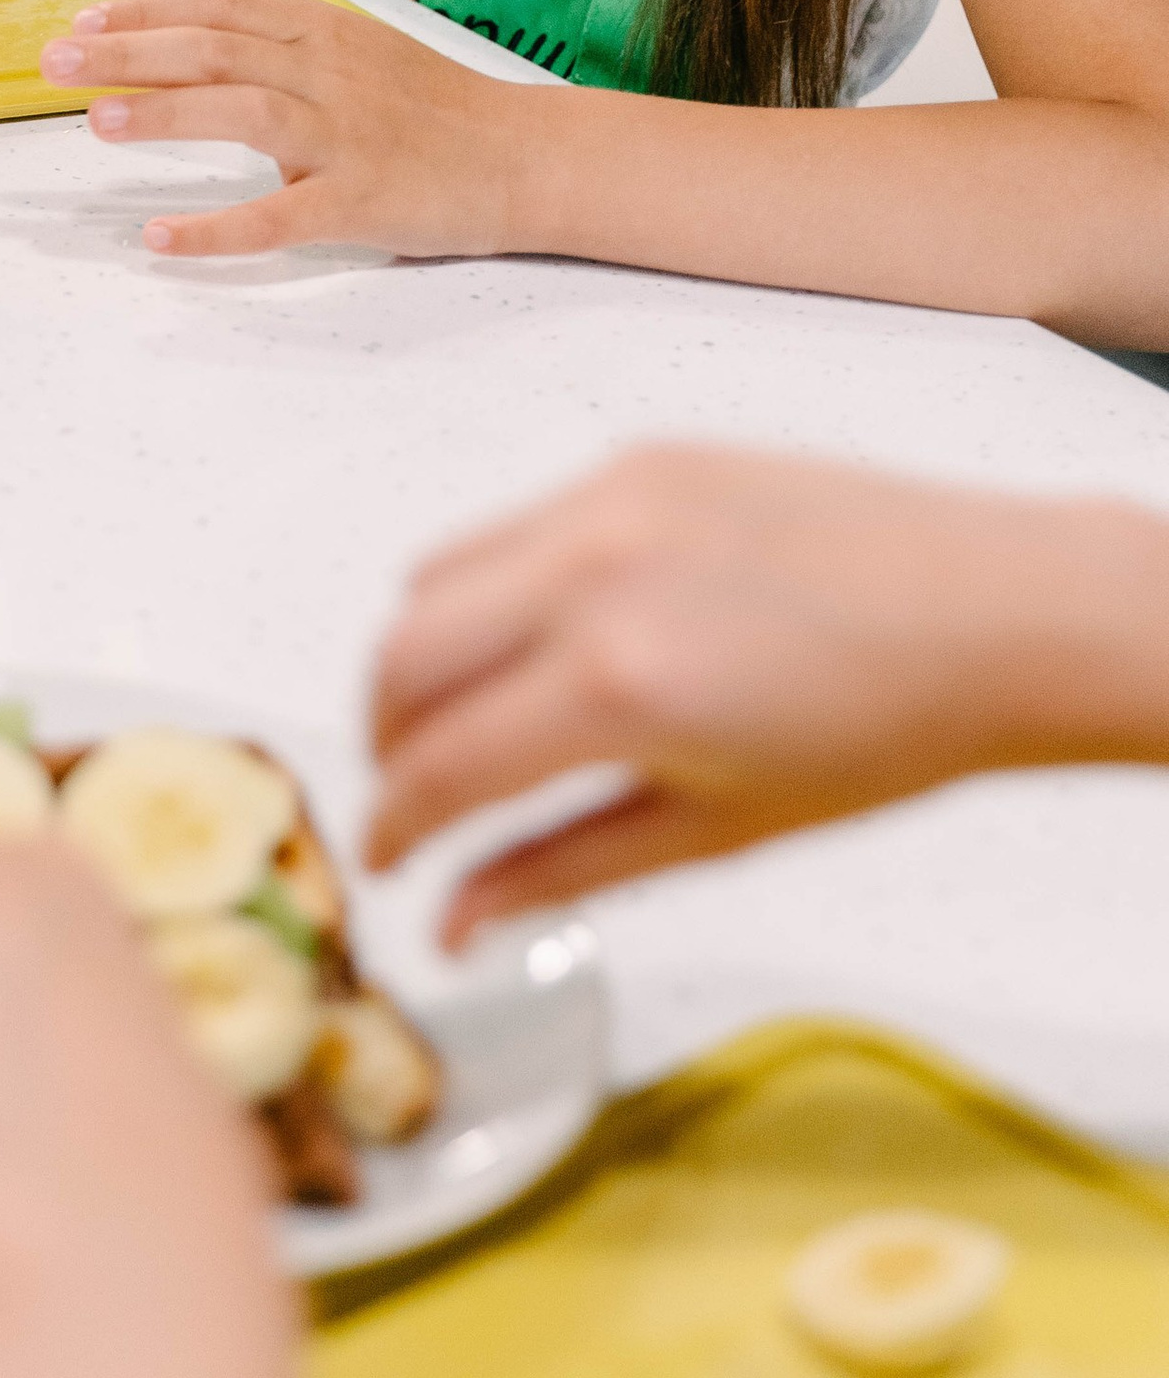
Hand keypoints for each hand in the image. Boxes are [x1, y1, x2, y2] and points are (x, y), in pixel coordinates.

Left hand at [41, 0, 547, 257]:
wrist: (525, 158)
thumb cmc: (430, 105)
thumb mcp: (346, 38)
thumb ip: (259, 11)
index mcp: (320, 33)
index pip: (219, 6)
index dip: (145, 12)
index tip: (82, 22)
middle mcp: (327, 73)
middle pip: (215, 48)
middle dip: (128, 52)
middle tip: (54, 63)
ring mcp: (345, 136)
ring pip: (243, 111)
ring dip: (166, 113)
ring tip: (98, 121)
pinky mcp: (362, 201)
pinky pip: (282, 216)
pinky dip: (219, 228)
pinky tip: (163, 237)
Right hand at [366, 444, 1168, 942]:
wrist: (994, 613)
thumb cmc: (887, 727)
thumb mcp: (713, 828)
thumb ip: (561, 872)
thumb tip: (456, 920)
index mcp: (617, 682)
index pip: (438, 762)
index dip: (392, 825)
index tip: (385, 858)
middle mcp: (591, 571)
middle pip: (401, 654)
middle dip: (383, 738)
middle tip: (411, 794)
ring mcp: (607, 498)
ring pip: (434, 575)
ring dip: (423, 656)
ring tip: (469, 720)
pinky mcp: (632, 458)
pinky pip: (510, 526)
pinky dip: (493, 591)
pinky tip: (546, 644)